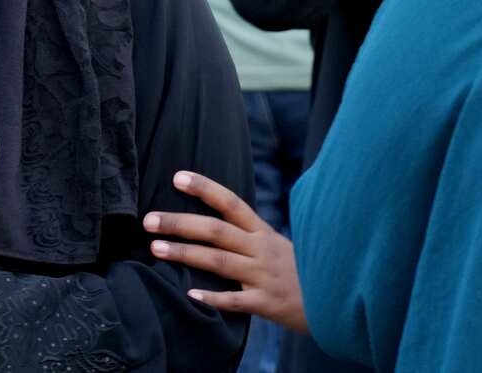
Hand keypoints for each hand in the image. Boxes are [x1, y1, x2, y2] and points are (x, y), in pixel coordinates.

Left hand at [145, 171, 307, 333]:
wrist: (334, 301)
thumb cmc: (297, 270)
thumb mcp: (274, 244)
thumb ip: (245, 233)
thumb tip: (205, 221)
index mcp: (262, 232)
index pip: (230, 203)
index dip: (204, 188)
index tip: (177, 177)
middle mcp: (261, 249)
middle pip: (216, 230)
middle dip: (180, 223)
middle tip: (148, 220)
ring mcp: (263, 275)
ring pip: (219, 261)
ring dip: (185, 253)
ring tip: (155, 248)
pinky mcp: (266, 303)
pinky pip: (235, 299)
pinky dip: (213, 297)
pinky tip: (190, 294)